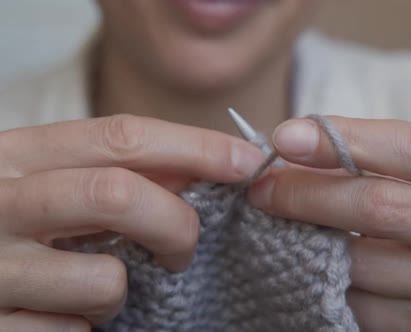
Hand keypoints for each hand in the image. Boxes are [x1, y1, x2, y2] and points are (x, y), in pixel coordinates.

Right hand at [0, 114, 264, 330]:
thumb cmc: (17, 227)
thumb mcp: (55, 183)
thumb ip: (118, 171)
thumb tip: (204, 165)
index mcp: (18, 155)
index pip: (120, 135)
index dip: (195, 146)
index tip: (246, 162)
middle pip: (116, 195)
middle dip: (175, 225)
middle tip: (185, 249)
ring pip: (104, 280)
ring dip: (119, 292)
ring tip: (93, 289)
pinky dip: (84, 329)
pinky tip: (58, 315)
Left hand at [248, 116, 410, 330]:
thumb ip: (376, 161)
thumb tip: (292, 151)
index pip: (410, 147)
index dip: (341, 140)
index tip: (285, 138)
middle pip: (379, 205)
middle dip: (306, 194)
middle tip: (261, 187)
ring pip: (358, 262)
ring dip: (304, 242)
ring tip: (274, 224)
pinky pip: (357, 305)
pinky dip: (321, 282)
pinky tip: (304, 265)